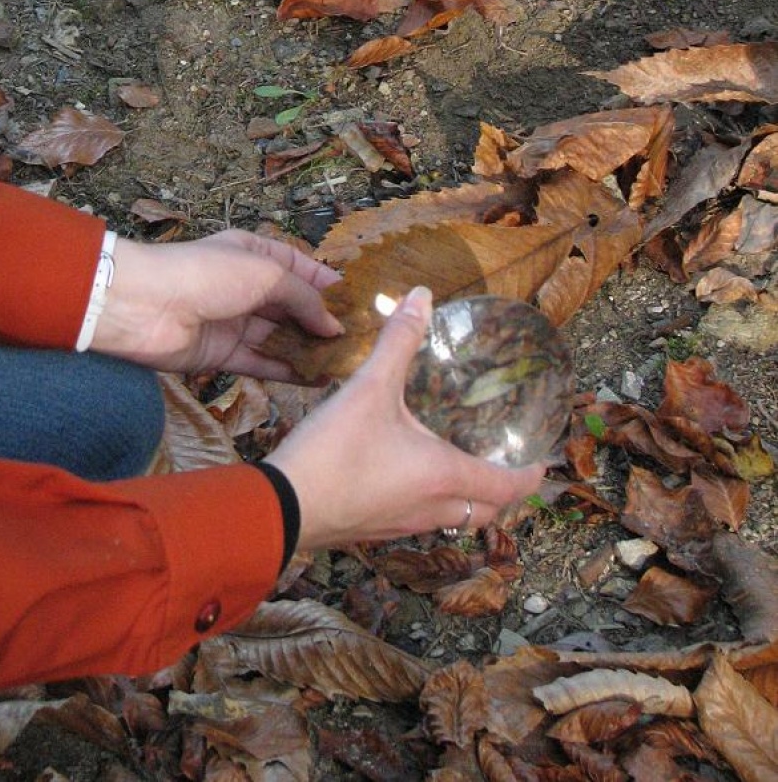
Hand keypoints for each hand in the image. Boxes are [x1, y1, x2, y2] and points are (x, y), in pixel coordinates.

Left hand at [91, 229, 343, 377]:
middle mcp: (246, 286)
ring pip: (281, 338)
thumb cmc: (206, 273)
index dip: (330, 286)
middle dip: (324, 323)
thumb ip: (303, 299)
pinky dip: (289, 371)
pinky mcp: (224, 355)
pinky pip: (264, 363)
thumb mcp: (265, 272)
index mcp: (255, 253)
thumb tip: (333, 325)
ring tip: (348, 364)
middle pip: (293, 307)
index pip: (301, 269)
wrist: (144, 306)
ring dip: (310, 350)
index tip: (363, 305)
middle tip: (363, 342)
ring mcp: (235, 321)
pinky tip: (318, 380)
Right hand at [265, 287, 544, 548]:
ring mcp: (402, 526)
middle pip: (486, 512)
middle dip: (501, 492)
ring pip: (453, 519)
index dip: (530, 476)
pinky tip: (408, 477)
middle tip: (505, 464)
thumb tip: (422, 295)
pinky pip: (420, 520)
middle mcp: (432, 509)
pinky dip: (432, 502)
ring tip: (462, 466)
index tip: (543, 464)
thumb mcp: (369, 388)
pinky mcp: (374, 530)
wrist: (281, 507)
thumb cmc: (335, 451)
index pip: (507, 487)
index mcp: (444, 476)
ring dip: (467, 499)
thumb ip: (399, 340)